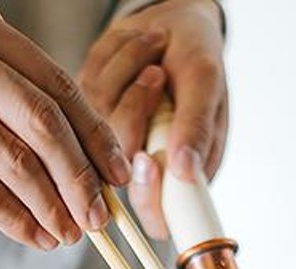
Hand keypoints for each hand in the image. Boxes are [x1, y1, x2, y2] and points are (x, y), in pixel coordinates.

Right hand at [0, 0, 130, 249]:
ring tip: (73, 235)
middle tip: (100, 217)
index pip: (56, 84)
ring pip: (16, 162)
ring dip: (53, 208)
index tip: (119, 175)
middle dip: (81, 179)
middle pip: (42, 124)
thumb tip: (93, 168)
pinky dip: (18, 221)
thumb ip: (17, 103)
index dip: (96, 136)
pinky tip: (38, 238)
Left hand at [79, 0, 226, 238]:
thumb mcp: (206, 86)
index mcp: (183, 177)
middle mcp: (147, 166)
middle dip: (135, 114)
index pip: (159, 217)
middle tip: (158, 76)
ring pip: (102, 121)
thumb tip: (186, 171)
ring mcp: (114, 140)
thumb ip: (197, 129)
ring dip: (130, 76)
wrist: (173, 25)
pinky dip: (114, 63)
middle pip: (120, 168)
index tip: (148, 161)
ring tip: (155, 58)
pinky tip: (137, 54)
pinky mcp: (91, 111)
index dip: (149, 197)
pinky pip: (89, 90)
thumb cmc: (197, 59)